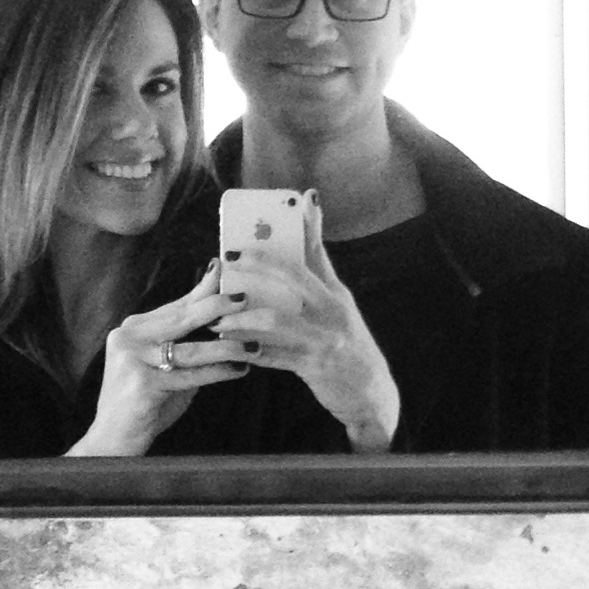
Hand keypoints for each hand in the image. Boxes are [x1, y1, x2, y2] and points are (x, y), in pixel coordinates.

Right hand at [66, 262, 249, 456]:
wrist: (113, 440)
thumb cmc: (145, 402)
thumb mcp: (165, 365)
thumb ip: (186, 341)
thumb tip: (221, 315)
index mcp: (133, 328)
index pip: (176, 305)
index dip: (204, 290)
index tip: (226, 272)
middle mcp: (129, 338)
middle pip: (181, 318)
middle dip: (216, 307)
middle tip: (244, 298)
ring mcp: (133, 360)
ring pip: (190, 349)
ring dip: (226, 346)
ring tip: (252, 345)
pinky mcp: (142, 384)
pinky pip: (190, 375)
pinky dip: (218, 372)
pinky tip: (239, 369)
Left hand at [212, 197, 399, 452]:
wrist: (370, 392)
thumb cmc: (347, 343)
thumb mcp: (339, 308)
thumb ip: (318, 278)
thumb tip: (298, 246)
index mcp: (336, 294)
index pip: (320, 252)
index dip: (311, 223)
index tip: (303, 196)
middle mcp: (332, 310)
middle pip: (293, 276)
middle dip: (258, 262)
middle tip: (228, 256)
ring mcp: (323, 338)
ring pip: (276, 319)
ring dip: (242, 317)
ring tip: (218, 318)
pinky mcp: (312, 366)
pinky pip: (273, 355)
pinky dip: (248, 350)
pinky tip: (229, 346)